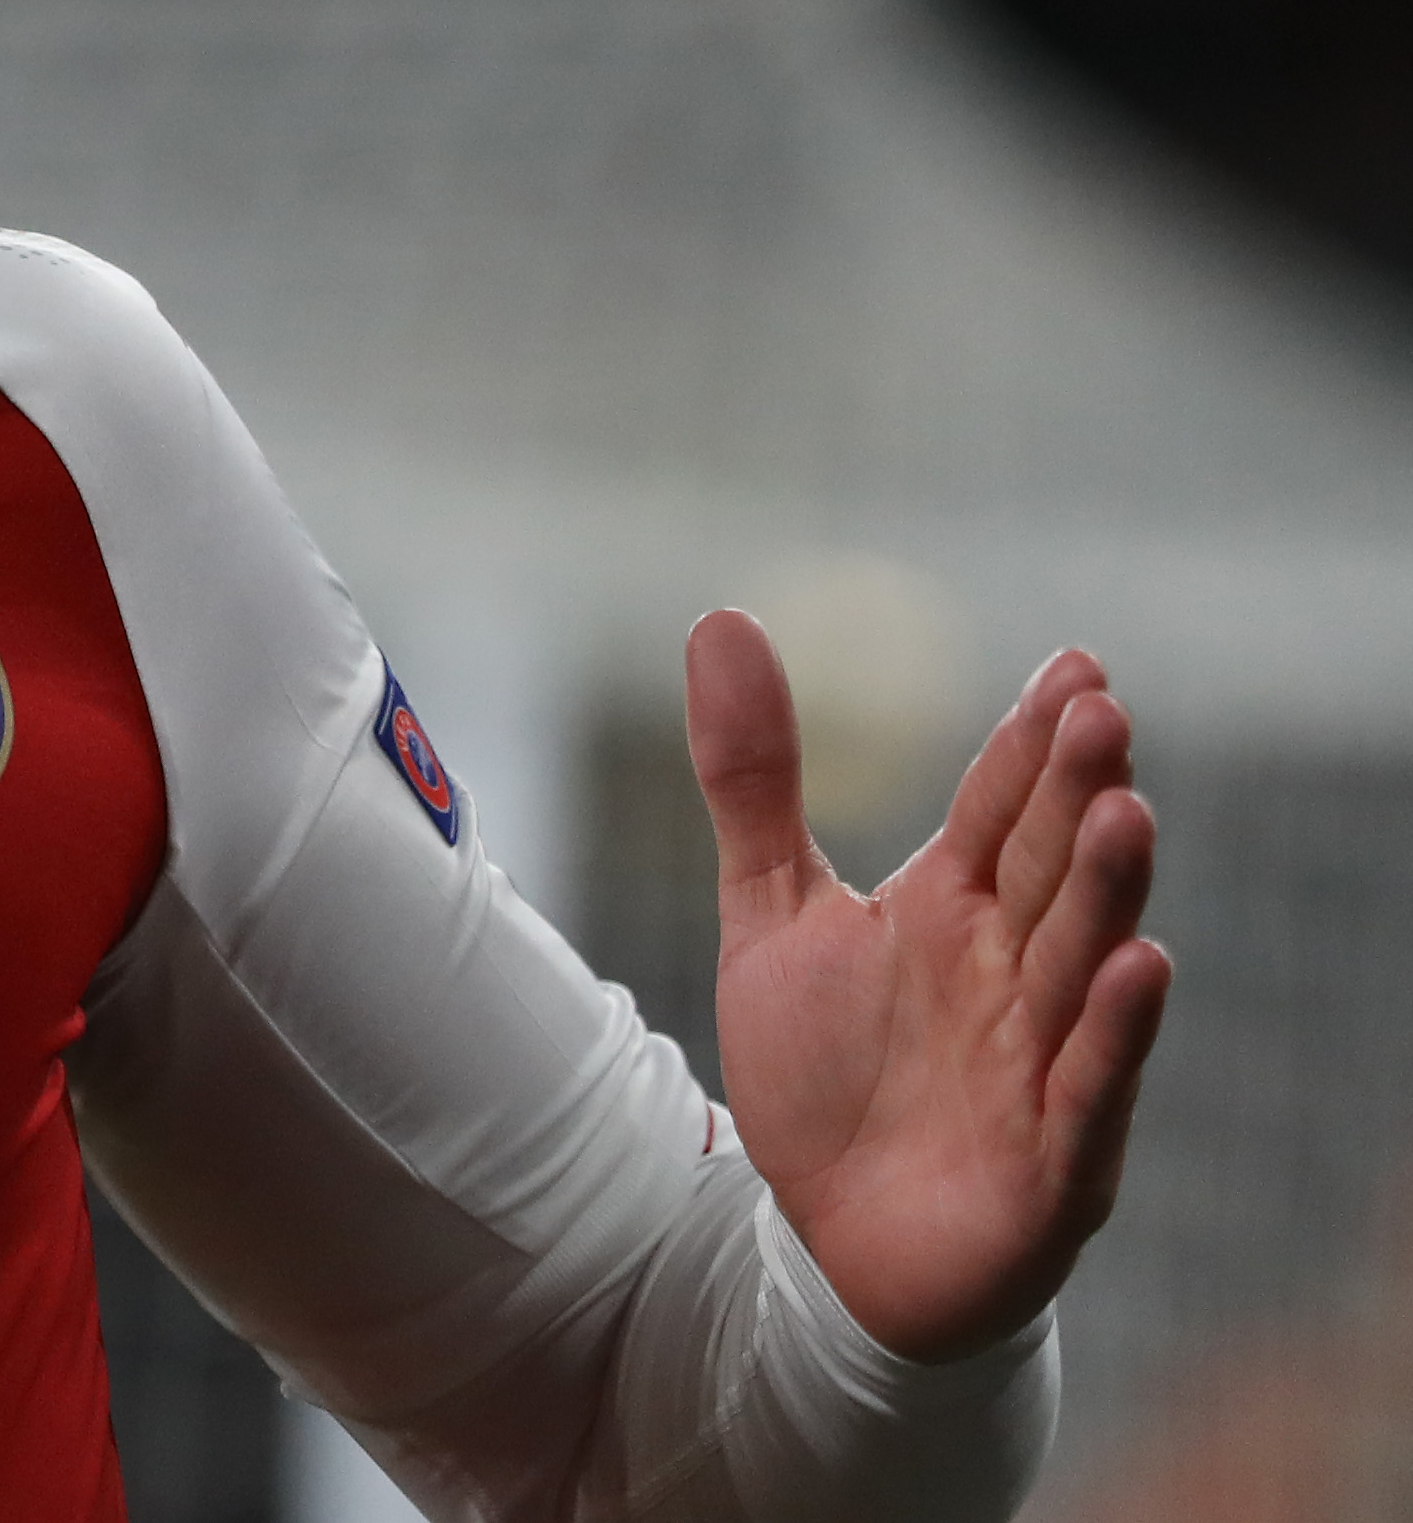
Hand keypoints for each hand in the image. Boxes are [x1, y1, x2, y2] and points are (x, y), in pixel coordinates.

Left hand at [687, 609, 1171, 1362]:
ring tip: (1127, 810)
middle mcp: (1009, 972)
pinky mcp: (1051, 1155)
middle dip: (1077, 795)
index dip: (1033, 742)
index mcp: (951, 910)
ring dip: (1106, 891)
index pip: (1000, 810)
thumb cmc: (824, 1073)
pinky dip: (1113, 1032)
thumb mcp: (769, 912)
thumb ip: (753, 778)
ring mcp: (1038, 1060)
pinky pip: (1088, 1085)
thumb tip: (720, 617)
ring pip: (1081, 963)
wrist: (830, 1241)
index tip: (1078, 665)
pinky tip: (1139, 964)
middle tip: (1101, 711)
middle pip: (1047, 870)